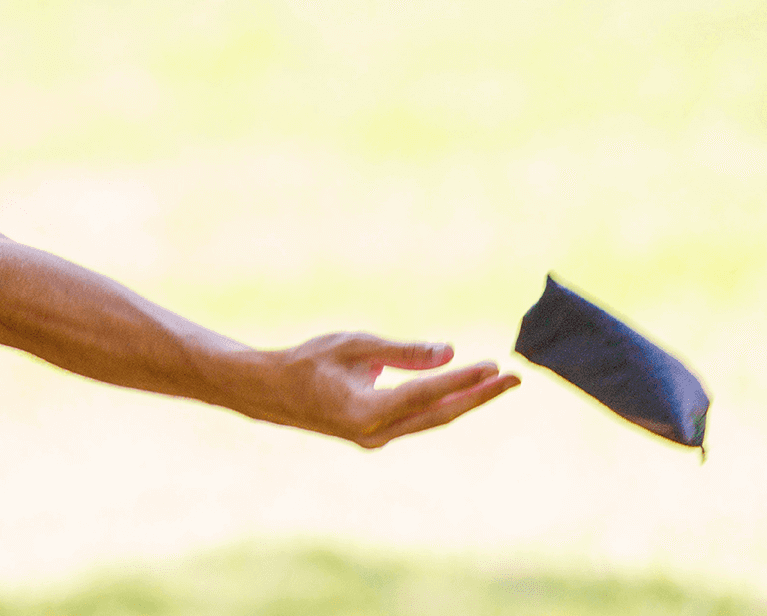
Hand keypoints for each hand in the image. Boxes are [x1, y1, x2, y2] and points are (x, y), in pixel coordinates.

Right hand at [252, 333, 518, 448]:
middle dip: (479, 396)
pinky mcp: (375, 435)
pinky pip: (418, 420)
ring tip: (496, 383)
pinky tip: (461, 392)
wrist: (270, 391)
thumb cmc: (307, 361)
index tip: (493, 367)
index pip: (427, 394)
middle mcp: (376, 433)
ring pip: (431, 420)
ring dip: (465, 401)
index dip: (463, 381)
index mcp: (366, 411)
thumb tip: (449, 354)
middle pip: (440, 415)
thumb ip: (402, 352)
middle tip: (514, 379)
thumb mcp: (354, 345)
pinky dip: (442, 404)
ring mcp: (376, 439)